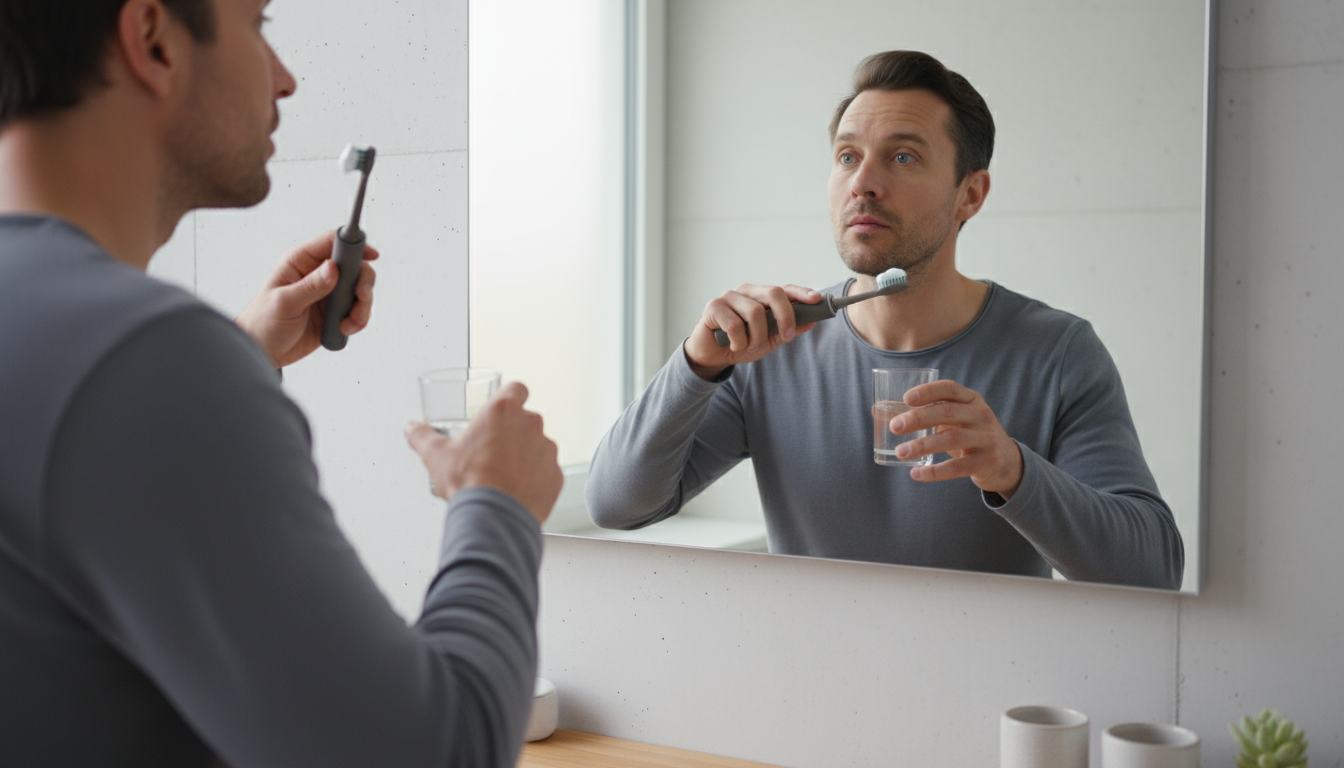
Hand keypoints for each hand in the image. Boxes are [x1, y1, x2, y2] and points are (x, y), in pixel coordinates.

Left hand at [234, 231, 378, 367]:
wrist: (265, 351)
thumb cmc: (264, 322)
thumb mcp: (284, 303)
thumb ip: (310, 286)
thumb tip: (332, 268)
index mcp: (301, 262)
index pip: (332, 243)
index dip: (353, 245)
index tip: (371, 255)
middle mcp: (318, 274)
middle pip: (354, 265)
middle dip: (363, 281)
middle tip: (361, 296)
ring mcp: (329, 293)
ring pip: (359, 289)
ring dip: (362, 305)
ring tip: (350, 322)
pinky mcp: (335, 312)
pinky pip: (357, 309)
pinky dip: (358, 319)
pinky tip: (344, 328)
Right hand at [404, 382, 562, 524]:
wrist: (495, 517)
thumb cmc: (471, 483)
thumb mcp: (436, 455)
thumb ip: (422, 436)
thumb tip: (412, 428)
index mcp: (503, 410)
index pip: (517, 388)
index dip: (509, 397)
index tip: (501, 409)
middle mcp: (531, 425)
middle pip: (526, 418)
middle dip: (512, 430)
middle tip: (493, 448)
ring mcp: (547, 450)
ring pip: (538, 444)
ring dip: (525, 453)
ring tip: (503, 473)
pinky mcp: (556, 474)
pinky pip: (547, 469)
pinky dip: (535, 476)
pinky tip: (516, 488)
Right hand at [683, 283, 821, 379]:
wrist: (712, 356)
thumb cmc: (740, 343)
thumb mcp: (768, 340)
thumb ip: (786, 329)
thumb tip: (810, 322)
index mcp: (760, 296)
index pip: (783, 289)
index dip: (800, 293)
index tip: (816, 300)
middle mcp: (746, 291)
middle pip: (773, 293)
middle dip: (785, 317)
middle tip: (787, 338)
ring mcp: (729, 296)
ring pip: (755, 312)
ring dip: (757, 337)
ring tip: (749, 346)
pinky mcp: (714, 307)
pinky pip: (735, 325)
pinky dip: (739, 341)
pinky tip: (733, 345)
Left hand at [889, 380, 1024, 498]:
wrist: (1007, 461)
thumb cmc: (970, 434)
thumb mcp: (957, 419)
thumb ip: (927, 413)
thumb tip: (879, 411)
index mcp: (971, 400)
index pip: (950, 388)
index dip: (928, 391)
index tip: (906, 398)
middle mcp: (980, 415)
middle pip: (947, 412)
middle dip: (918, 418)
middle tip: (894, 427)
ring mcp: (985, 438)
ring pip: (951, 439)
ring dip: (922, 446)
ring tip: (901, 452)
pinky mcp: (986, 462)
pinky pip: (957, 467)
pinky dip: (935, 472)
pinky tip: (916, 473)